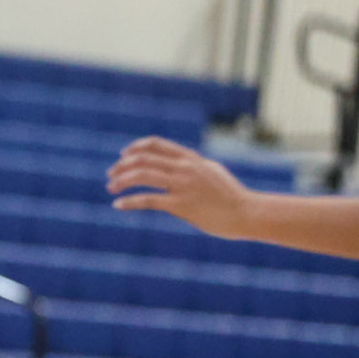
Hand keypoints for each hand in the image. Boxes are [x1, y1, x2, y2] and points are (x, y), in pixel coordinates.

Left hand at [107, 137, 254, 238]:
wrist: (247, 213)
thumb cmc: (230, 197)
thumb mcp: (212, 172)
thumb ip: (194, 167)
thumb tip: (179, 165)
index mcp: (191, 159)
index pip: (157, 144)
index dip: (136, 147)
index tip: (123, 155)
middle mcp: (185, 168)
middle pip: (144, 158)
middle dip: (122, 166)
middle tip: (111, 176)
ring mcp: (183, 185)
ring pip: (142, 175)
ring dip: (122, 181)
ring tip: (111, 188)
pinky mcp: (182, 204)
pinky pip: (149, 199)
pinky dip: (129, 201)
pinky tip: (118, 205)